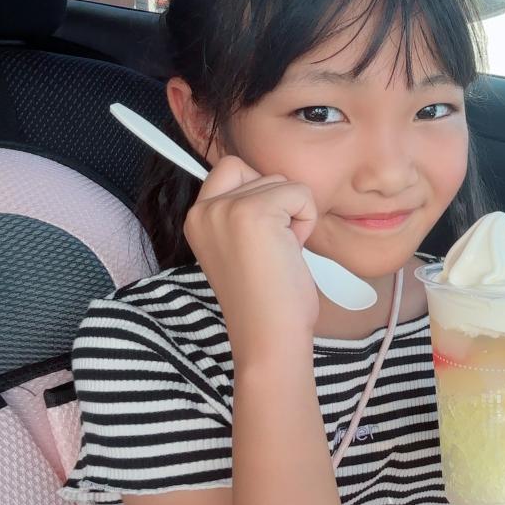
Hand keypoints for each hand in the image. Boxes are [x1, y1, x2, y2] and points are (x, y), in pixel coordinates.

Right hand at [184, 154, 319, 365]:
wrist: (269, 335)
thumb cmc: (266, 300)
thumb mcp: (242, 246)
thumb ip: (245, 213)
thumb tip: (271, 181)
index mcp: (197, 218)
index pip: (231, 168)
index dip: (259, 191)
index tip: (264, 230)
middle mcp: (205, 209)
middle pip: (260, 172)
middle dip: (279, 205)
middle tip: (273, 248)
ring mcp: (227, 209)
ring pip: (282, 181)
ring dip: (293, 215)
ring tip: (280, 254)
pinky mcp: (255, 213)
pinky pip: (300, 193)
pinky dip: (306, 220)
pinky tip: (291, 251)